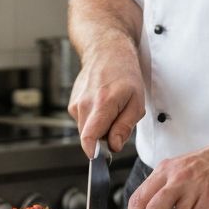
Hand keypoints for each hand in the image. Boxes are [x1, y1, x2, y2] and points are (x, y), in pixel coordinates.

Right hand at [67, 38, 144, 157]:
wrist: (107, 50)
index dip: (94, 153)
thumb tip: (114, 146)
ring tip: (111, 109)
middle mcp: (84, 104)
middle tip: (118, 123)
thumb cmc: (125, 73)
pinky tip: (101, 105)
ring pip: (86, 130)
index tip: (101, 158)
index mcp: (102, 104)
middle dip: (103, 139)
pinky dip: (93, 119)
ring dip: (99, 128)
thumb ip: (124, 127)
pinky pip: (83, 121)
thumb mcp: (137, 102)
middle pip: (89, 138)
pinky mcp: (72, 103)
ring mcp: (75, 103)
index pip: (88, 138)